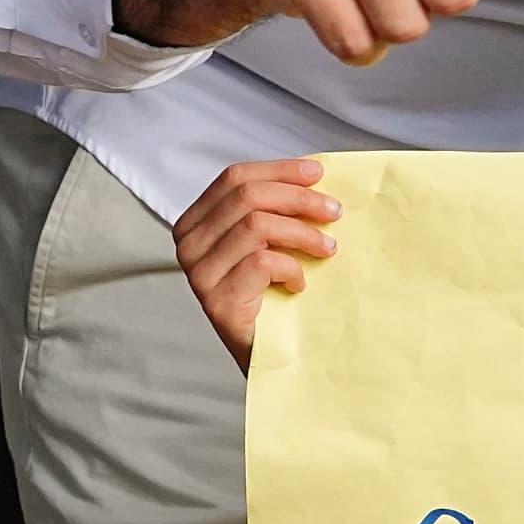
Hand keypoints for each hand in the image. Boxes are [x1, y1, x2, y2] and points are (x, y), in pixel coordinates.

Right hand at [176, 159, 335, 369]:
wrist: (269, 353)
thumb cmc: (271, 294)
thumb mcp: (270, 241)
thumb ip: (275, 208)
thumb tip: (312, 174)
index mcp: (197, 222)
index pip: (234, 178)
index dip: (279, 170)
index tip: (318, 174)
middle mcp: (189, 245)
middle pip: (246, 196)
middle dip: (298, 198)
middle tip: (334, 211)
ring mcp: (199, 274)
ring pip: (256, 225)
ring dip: (303, 233)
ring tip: (326, 248)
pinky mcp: (216, 301)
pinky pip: (262, 263)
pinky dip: (292, 268)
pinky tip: (300, 284)